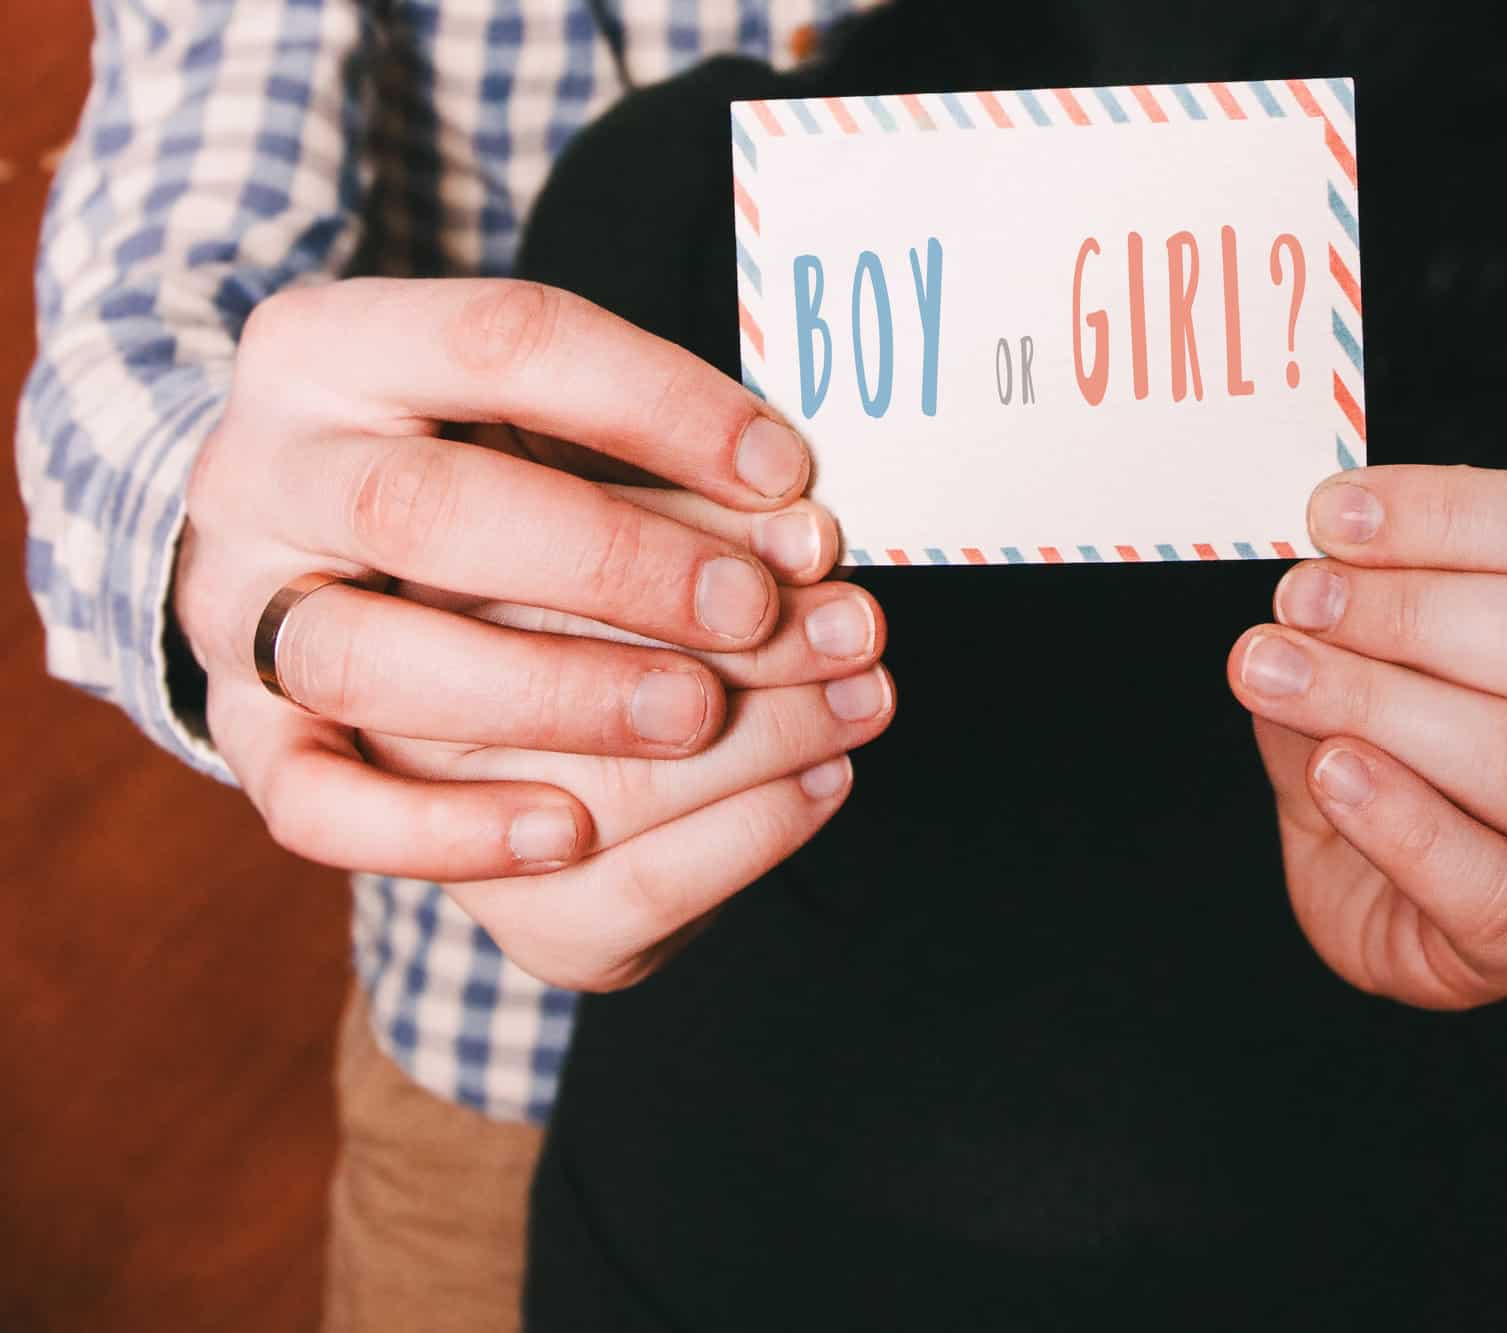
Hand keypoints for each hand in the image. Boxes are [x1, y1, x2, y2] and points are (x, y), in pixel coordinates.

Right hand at [176, 278, 838, 882]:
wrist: (312, 552)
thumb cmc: (477, 474)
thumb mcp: (558, 434)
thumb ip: (670, 475)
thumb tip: (805, 543)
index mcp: (337, 345)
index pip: (506, 341)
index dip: (661, 407)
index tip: (787, 476)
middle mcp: (262, 470)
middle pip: (428, 508)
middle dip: (615, 565)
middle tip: (755, 611)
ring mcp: (235, 612)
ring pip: (369, 660)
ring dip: (555, 694)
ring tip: (701, 717)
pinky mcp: (247, 740)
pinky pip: (317, 808)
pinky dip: (446, 831)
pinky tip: (575, 832)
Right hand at [362, 484, 896, 990]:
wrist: (580, 776)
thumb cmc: (595, 587)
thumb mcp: (605, 498)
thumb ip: (677, 503)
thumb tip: (798, 534)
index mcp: (377, 565)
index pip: (519, 545)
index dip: (685, 534)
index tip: (802, 530)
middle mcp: (364, 703)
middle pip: (561, 676)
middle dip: (748, 647)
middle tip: (857, 621)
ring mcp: (440, 824)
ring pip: (614, 787)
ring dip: (774, 734)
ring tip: (866, 690)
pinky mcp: (529, 924)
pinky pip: (649, 883)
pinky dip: (759, 825)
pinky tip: (828, 774)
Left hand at [1228, 467, 1506, 1008]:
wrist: (1370, 889)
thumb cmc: (1386, 743)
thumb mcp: (1362, 648)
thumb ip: (1350, 603)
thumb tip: (1312, 570)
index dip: (1453, 513)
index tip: (1330, 515)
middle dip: (1414, 612)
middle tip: (1297, 600)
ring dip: (1383, 705)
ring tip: (1274, 676)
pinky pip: (1494, 883)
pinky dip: (1400, 820)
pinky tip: (1328, 771)